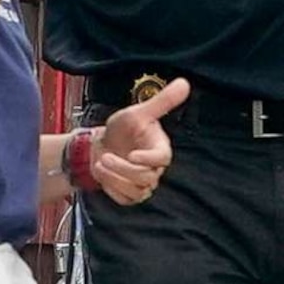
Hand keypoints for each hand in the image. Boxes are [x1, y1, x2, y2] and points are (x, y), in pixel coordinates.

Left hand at [91, 77, 190, 204]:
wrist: (101, 145)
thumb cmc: (122, 129)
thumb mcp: (138, 112)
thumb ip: (161, 101)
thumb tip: (184, 83)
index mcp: (159, 148)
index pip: (163, 159)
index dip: (149, 159)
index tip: (132, 154)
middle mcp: (154, 168)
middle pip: (147, 177)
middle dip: (123, 169)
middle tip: (105, 157)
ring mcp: (143, 184)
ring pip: (136, 191)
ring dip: (114, 179)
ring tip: (99, 164)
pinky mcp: (131, 195)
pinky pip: (125, 200)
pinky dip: (112, 189)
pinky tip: (103, 176)